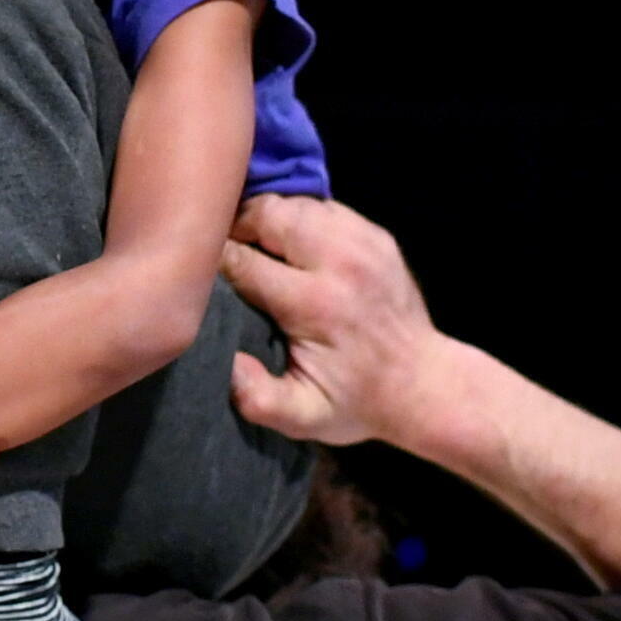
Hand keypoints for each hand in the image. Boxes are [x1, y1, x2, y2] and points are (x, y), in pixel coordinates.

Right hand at [216, 194, 443, 446]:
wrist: (422, 383)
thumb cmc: (355, 402)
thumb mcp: (304, 417)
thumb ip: (258, 397)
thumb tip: (226, 362)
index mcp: (315, 304)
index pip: (242, 260)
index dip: (213, 263)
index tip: (197, 275)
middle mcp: (340, 262)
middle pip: (267, 214)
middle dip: (237, 228)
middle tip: (223, 253)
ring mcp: (362, 242)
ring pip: (294, 203)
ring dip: (267, 219)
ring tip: (253, 246)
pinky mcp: (376, 235)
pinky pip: (323, 207)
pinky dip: (299, 218)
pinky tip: (290, 244)